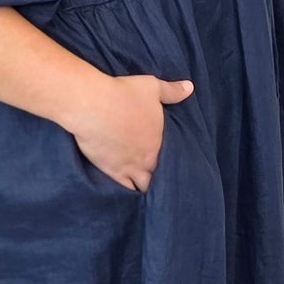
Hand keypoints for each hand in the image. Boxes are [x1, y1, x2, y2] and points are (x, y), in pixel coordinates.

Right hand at [61, 73, 195, 192]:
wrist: (94, 105)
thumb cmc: (124, 94)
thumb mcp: (152, 88)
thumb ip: (172, 91)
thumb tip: (189, 88)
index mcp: (160, 140)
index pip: (171, 157)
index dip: (169, 159)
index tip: (166, 160)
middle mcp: (148, 158)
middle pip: (157, 174)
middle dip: (157, 175)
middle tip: (155, 176)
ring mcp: (130, 167)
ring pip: (142, 185)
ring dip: (143, 185)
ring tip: (142, 188)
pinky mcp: (112, 172)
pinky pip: (123, 189)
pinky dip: (126, 192)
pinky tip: (126, 195)